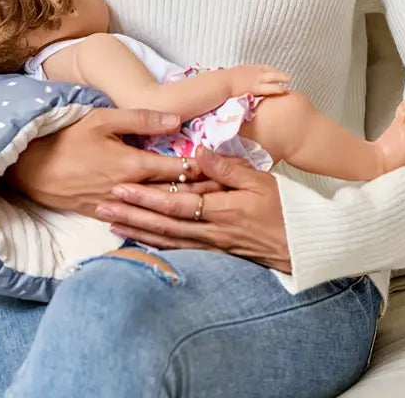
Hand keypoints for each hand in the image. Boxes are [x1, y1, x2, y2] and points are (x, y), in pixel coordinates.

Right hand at [4, 108, 223, 217]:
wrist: (29, 167)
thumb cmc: (67, 137)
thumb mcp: (103, 119)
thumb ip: (141, 118)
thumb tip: (176, 119)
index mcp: (132, 166)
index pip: (178, 169)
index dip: (204, 169)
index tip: (226, 169)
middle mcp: (129, 191)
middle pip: (174, 195)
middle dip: (202, 194)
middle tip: (230, 194)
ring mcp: (116, 207)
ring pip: (159, 212)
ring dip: (183, 209)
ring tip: (210, 210)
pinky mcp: (102, 215)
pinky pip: (137, 221)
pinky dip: (157, 220)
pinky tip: (172, 223)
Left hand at [96, 145, 291, 272]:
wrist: (303, 244)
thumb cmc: (284, 207)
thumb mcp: (261, 181)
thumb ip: (228, 168)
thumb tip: (198, 153)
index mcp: (222, 210)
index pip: (176, 204)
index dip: (146, 197)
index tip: (121, 186)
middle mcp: (211, 232)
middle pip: (162, 224)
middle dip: (130, 214)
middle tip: (101, 203)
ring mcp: (211, 245)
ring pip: (166, 239)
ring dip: (136, 231)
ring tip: (109, 221)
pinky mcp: (213, 252)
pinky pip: (178, 249)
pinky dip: (154, 244)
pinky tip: (138, 239)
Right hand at [229, 64, 290, 96]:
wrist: (222, 83)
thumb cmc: (223, 81)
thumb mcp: (231, 76)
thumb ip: (238, 77)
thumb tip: (236, 81)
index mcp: (248, 68)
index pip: (264, 68)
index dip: (272, 70)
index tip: (276, 73)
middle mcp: (254, 71)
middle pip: (270, 70)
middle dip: (279, 73)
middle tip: (288, 76)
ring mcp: (256, 79)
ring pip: (273, 77)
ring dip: (282, 77)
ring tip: (289, 80)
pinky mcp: (256, 87)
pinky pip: (270, 87)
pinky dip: (277, 88)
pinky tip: (284, 90)